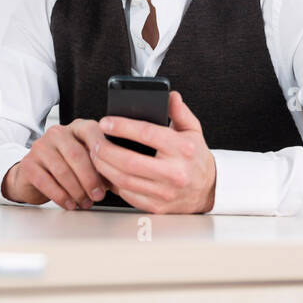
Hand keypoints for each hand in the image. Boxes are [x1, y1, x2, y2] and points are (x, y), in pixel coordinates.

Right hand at [2, 120, 109, 209]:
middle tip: (98, 196)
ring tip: (85, 203)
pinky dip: (61, 196)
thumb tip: (122, 178)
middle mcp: (58, 133)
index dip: (103, 151)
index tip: (113, 170)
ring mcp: (41, 146)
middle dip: (90, 179)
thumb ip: (103, 165)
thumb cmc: (68, 167)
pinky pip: (46, 182)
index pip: (92, 132)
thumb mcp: (88, 162)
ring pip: (62, 170)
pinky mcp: (29, 164)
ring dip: (76, 191)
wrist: (35, 175)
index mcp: (77, 127)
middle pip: (76, 154)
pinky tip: (69, 204)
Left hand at [91, 91, 216, 213]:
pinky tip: (107, 171)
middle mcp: (174, 172)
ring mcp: (164, 192)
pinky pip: (127, 194)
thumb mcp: (193, 130)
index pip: (147, 134)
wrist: (208, 190)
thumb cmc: (196, 158)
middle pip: (129, 161)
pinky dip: (113, 182)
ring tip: (96, 154)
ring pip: (124, 179)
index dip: (122, 127)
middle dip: (105, 149)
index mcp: (182, 149)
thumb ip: (180, 111)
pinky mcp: (156, 206)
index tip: (106, 122)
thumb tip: (170, 96)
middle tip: (95, 140)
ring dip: (104, 166)